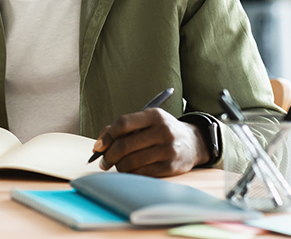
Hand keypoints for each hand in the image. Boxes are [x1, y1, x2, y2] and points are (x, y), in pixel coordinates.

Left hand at [92, 108, 209, 176]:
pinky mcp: (171, 167)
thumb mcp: (145, 121)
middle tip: (103, 162)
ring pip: (131, 162)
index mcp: (154, 115)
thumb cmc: (160, 131)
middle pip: (125, 145)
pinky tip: (129, 171)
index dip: (106, 136)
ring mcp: (168, 149)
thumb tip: (99, 144)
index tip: (97, 146)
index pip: (123, 123)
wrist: (193, 142)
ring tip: (117, 166)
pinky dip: (131, 174)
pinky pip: (142, 173)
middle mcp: (163, 131)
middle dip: (109, 156)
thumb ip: (122, 128)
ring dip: (118, 166)